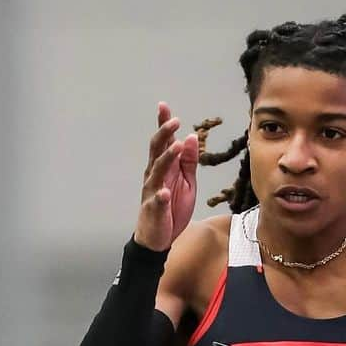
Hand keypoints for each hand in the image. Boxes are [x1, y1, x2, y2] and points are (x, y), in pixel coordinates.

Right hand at [134, 102, 198, 252]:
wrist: (158, 237)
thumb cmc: (172, 208)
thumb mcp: (186, 182)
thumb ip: (188, 161)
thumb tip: (191, 137)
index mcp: (165, 167)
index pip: (163, 142)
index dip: (164, 125)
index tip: (164, 107)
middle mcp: (155, 175)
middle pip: (157, 150)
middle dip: (164, 134)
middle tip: (174, 121)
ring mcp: (153, 192)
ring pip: (157, 171)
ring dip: (166, 158)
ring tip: (176, 147)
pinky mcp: (155, 210)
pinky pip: (157, 201)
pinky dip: (160, 197)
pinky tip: (164, 193)